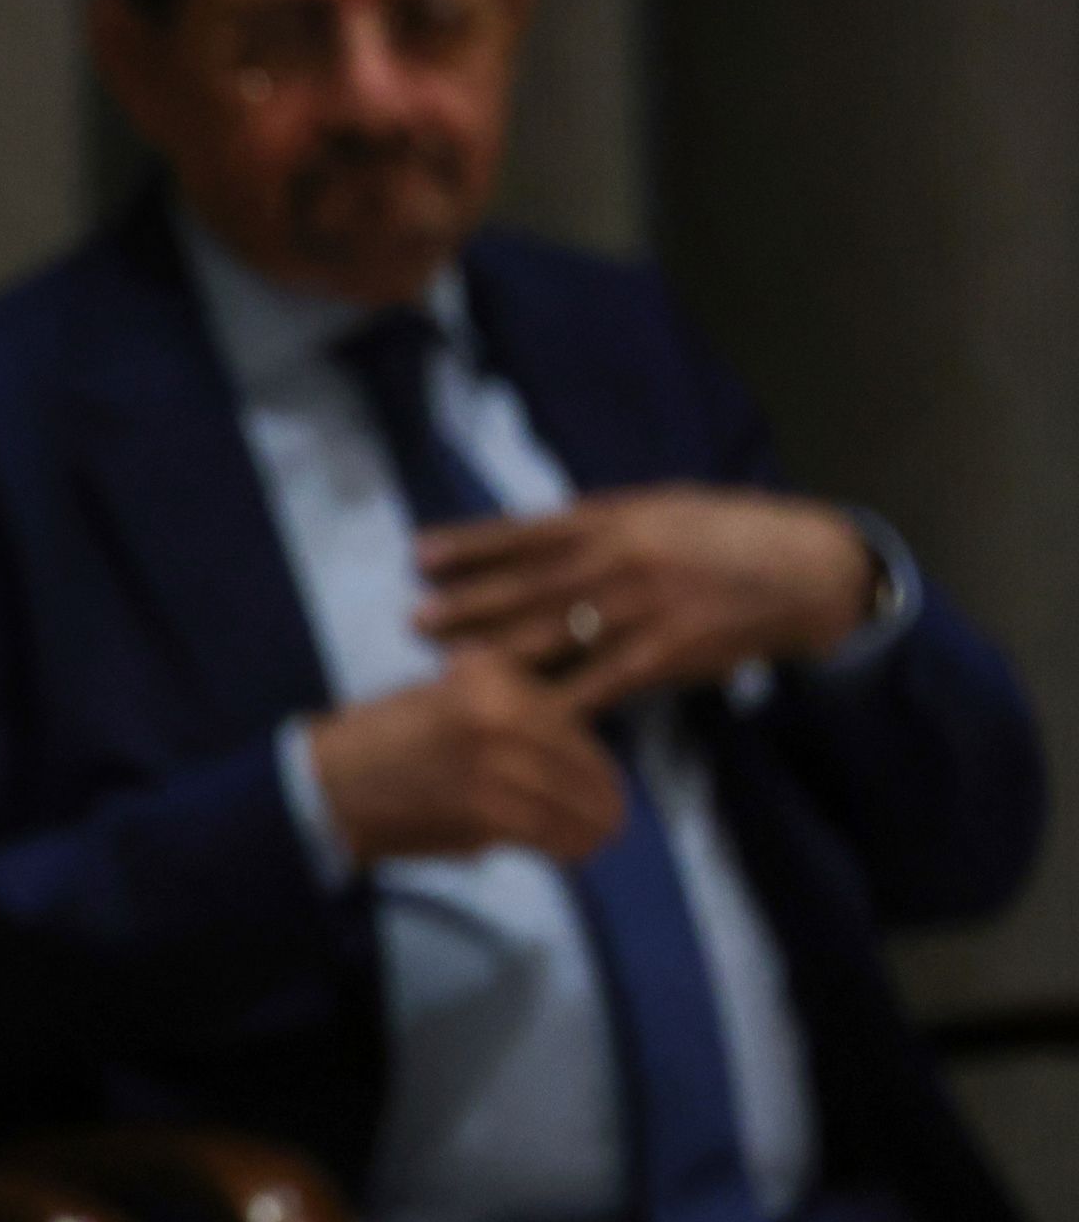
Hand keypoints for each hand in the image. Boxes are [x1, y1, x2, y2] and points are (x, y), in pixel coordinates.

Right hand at [307, 648, 626, 866]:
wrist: (326, 782)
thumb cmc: (382, 740)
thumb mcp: (445, 695)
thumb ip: (506, 712)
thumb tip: (570, 753)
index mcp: (490, 676)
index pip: (567, 720)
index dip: (593, 756)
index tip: (603, 777)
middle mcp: (497, 710)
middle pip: (578, 759)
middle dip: (603, 793)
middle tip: (615, 815)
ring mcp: (492, 759)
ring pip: (570, 798)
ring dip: (592, 824)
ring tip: (600, 838)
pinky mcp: (483, 807)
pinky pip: (545, 829)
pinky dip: (566, 844)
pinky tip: (573, 852)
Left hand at [413, 486, 876, 710]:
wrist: (807, 569)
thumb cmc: (727, 534)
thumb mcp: (659, 509)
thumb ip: (596, 526)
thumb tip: (528, 539)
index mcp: (616, 517)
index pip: (527, 531)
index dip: (471, 546)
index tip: (419, 556)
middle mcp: (623, 559)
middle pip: (528, 585)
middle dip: (468, 604)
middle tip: (414, 620)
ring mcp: (644, 607)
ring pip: (554, 633)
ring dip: (495, 650)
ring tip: (446, 661)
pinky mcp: (668, 652)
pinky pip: (603, 681)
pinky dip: (561, 698)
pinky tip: (522, 712)